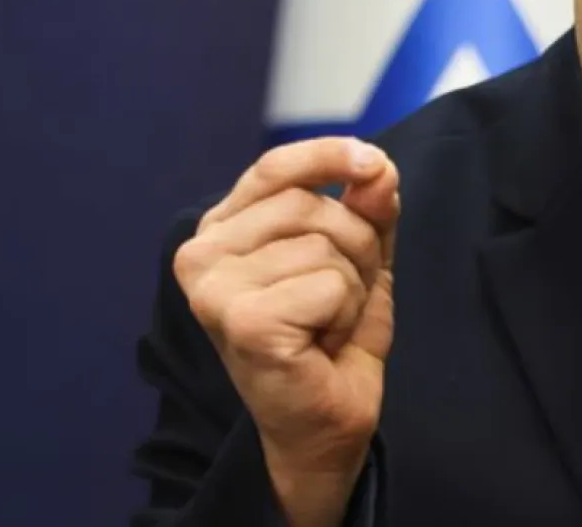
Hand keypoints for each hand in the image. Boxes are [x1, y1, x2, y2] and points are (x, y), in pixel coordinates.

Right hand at [173, 137, 399, 526]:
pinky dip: (346, 314)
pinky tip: (321, 344)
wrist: (325, 424)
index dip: (328, 155)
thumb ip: (367, 208)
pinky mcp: (242, 320)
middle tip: (339, 300)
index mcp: (222, 230)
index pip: (273, 168)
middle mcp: (202, 254)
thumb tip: (379, 168)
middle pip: (312, 205)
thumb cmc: (331, 338)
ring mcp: (214, 288)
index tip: (374, 162)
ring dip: (352, 287)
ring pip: (326, 244)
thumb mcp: (358, 257)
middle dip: (355, 247)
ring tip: (327, 324)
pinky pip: (330, 284)